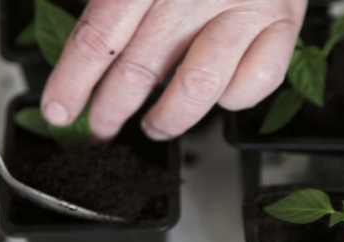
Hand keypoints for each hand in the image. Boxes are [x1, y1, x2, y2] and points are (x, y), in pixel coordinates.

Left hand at [40, 0, 306, 140]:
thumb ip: (117, 4)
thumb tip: (90, 62)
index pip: (101, 34)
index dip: (74, 79)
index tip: (59, 110)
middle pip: (141, 66)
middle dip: (111, 109)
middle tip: (101, 127)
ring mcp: (246, 7)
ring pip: (197, 87)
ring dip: (168, 119)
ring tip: (154, 126)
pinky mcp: (284, 25)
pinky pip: (252, 85)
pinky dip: (230, 101)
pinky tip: (216, 95)